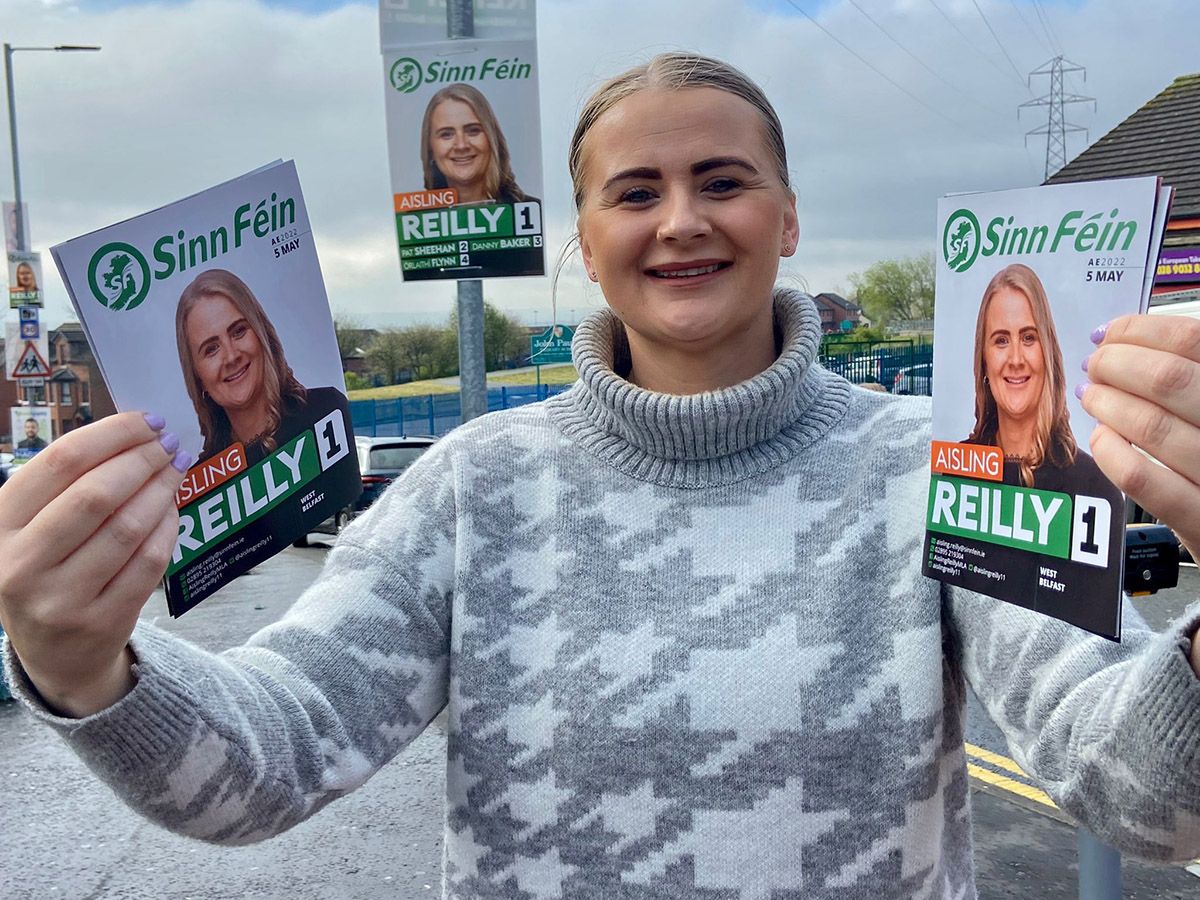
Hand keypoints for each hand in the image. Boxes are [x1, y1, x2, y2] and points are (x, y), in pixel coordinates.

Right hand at [0, 412, 188, 716]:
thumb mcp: (30, 528)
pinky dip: (169, 527)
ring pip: (127, 527)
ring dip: (161, 489)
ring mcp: (61, 599)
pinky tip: (173, 508)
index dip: (113, 433)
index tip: (148, 420)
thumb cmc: (47, 570)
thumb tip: (135, 432)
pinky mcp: (101, 622)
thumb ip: (68, 484)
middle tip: (170, 443)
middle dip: (143, 459)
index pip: (61, 462)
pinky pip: (149, 561)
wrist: (55, 654)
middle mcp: (22, 563)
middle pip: (96, 493)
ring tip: (176, 468)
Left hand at [1080, 315, 1199, 672]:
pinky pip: (1143, 481)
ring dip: (1108, 404)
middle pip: (1171, 379)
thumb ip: (1195, 377)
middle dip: (1118, 365)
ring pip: (1152, 426)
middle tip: (1095, 363)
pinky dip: (1112, 453)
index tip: (1113, 331)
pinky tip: (1101, 439)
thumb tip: (1143, 339)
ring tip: (1091, 395)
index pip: (1198, 343)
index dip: (1145, 331)